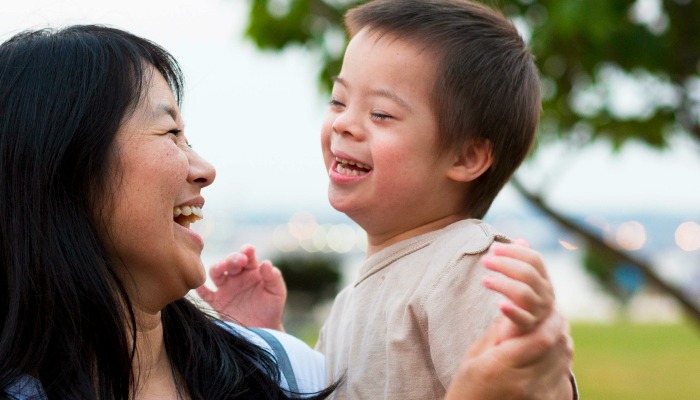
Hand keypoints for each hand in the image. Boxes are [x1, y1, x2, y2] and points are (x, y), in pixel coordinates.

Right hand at [196, 244, 286, 330]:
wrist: (263, 330)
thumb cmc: (272, 308)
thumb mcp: (277, 292)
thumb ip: (273, 277)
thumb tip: (266, 263)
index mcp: (251, 270)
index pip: (248, 256)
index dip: (247, 251)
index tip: (248, 250)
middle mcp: (236, 276)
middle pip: (230, 262)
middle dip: (233, 258)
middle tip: (239, 260)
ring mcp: (225, 288)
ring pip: (216, 273)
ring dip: (217, 268)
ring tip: (221, 267)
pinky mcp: (217, 302)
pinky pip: (206, 294)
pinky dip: (200, 289)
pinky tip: (198, 286)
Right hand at [445, 309, 573, 399]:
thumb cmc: (466, 390)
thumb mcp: (473, 359)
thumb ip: (496, 335)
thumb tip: (512, 307)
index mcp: (501, 367)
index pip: (540, 339)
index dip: (551, 320)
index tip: (552, 307)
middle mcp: (525, 383)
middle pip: (556, 348)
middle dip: (559, 327)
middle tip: (557, 312)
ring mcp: (538, 397)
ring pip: (564, 362)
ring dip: (563, 342)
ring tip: (556, 328)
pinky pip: (562, 377)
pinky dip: (561, 360)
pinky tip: (554, 350)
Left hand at [480, 239, 553, 340]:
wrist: (526, 335)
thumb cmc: (521, 302)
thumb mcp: (523, 281)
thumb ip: (521, 262)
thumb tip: (520, 240)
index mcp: (544, 279)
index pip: (535, 259)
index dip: (514, 252)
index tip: (493, 248)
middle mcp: (546, 294)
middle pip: (528, 274)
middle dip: (505, 264)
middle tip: (484, 260)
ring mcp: (539, 311)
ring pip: (523, 293)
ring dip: (502, 283)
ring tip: (484, 280)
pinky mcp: (528, 328)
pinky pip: (522, 319)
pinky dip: (512, 311)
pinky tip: (499, 304)